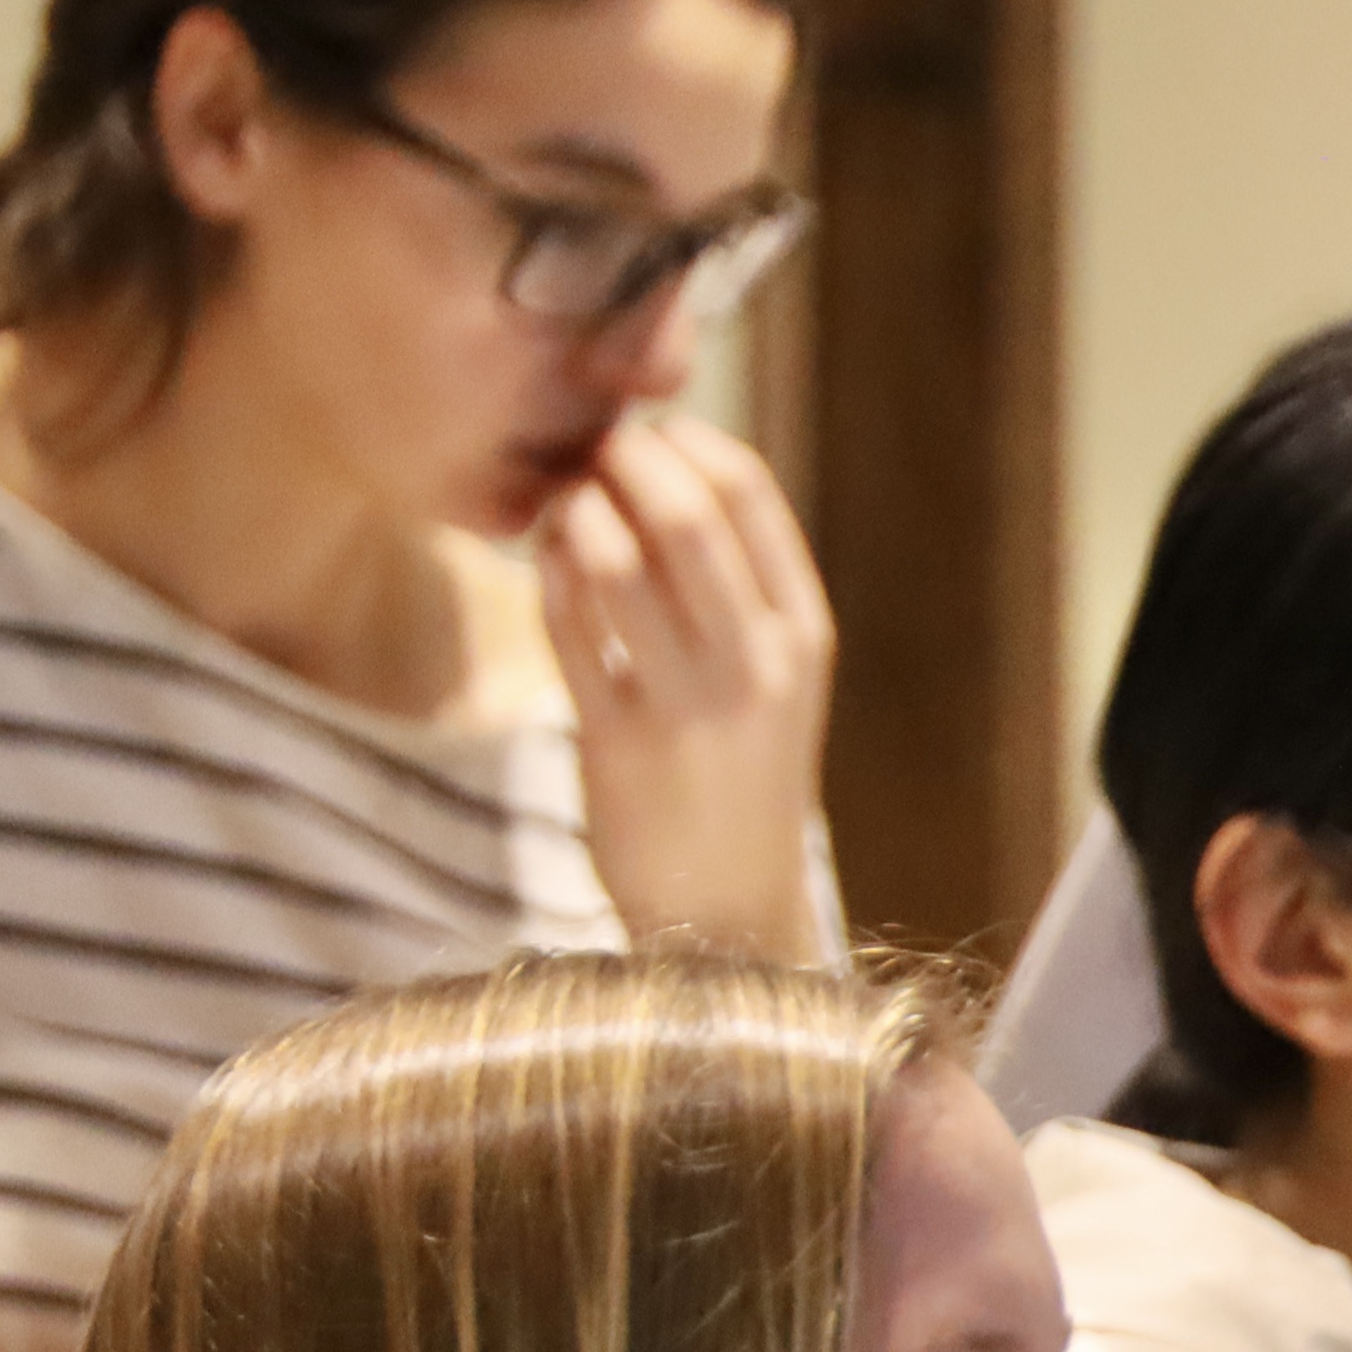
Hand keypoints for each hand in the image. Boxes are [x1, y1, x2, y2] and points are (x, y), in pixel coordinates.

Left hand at [542, 414, 835, 951]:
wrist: (729, 913)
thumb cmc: (743, 778)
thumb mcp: (779, 682)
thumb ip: (744, 590)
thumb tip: (672, 475)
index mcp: (805, 635)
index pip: (751, 492)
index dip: (688, 442)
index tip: (651, 439)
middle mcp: (758, 663)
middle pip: (685, 513)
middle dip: (625, 460)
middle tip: (588, 451)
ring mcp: (689, 704)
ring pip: (617, 560)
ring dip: (576, 511)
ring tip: (564, 507)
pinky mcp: (617, 741)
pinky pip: (567, 624)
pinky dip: (549, 573)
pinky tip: (546, 561)